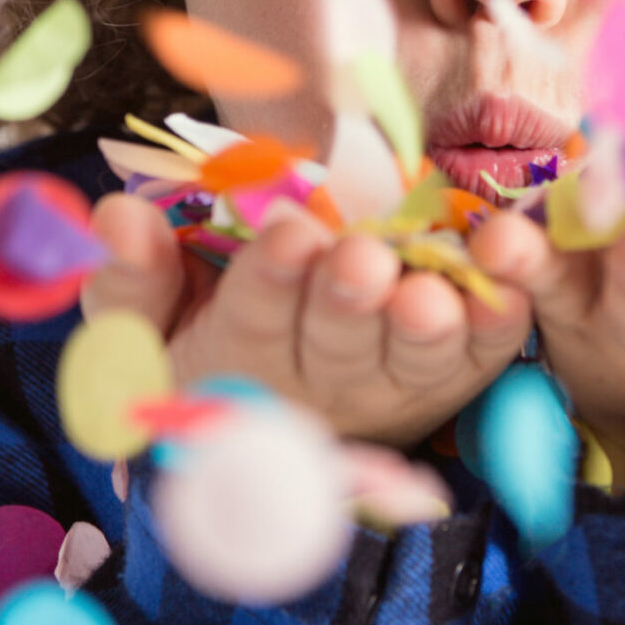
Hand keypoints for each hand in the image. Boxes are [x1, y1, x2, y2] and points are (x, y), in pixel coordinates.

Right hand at [80, 196, 532, 449]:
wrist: (284, 412)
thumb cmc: (207, 342)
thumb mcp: (148, 320)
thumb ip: (134, 273)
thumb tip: (115, 212)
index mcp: (244, 354)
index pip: (255, 317)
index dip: (272, 278)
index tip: (289, 231)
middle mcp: (324, 377)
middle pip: (337, 341)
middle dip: (348, 299)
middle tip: (360, 258)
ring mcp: (394, 378)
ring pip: (413, 357)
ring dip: (426, 323)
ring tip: (429, 294)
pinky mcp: (454, 370)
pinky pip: (483, 350)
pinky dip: (499, 316)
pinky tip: (509, 272)